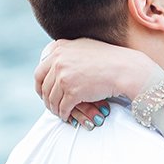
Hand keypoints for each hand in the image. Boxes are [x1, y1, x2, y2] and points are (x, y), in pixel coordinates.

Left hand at [34, 38, 154, 122]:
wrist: (124, 68)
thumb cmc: (108, 58)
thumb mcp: (82, 46)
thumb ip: (66, 51)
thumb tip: (54, 55)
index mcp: (58, 49)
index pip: (39, 71)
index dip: (40, 85)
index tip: (43, 93)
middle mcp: (58, 61)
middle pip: (43, 87)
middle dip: (46, 99)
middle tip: (51, 105)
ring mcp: (64, 77)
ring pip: (52, 99)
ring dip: (55, 109)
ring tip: (60, 112)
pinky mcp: (73, 92)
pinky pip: (63, 108)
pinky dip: (64, 114)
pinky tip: (67, 116)